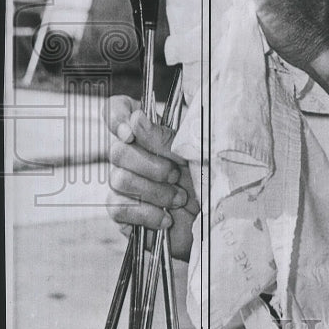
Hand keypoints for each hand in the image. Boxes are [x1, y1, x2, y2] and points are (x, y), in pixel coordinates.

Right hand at [104, 96, 198, 260]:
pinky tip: (166, 217)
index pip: (117, 110)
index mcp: (148, 130)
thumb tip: (137, 120)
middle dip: (150, 165)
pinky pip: (118, 208)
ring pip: (118, 180)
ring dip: (153, 191)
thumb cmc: (206, 177)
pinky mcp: (122, 210)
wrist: (212, 218)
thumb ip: (164, 136)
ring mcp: (123, 182)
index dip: (117, 118)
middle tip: (176, 175)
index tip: (131, 132)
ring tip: (179, 198)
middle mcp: (130, 153)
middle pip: (116, 150)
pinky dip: (146, 213)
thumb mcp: (194, 153)